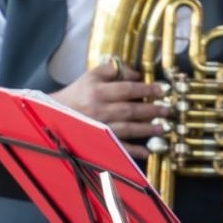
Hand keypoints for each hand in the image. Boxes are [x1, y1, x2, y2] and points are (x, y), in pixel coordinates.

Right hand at [50, 59, 170, 159]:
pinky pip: (117, 147)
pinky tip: (146, 152)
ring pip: (127, 129)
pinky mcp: (98, 141)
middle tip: (167, 110)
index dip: (146, 88)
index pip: (127, 89)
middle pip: (130, 110)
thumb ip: (113, 70)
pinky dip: (132, 151)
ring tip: (162, 128)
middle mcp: (99, 110)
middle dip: (151, 110)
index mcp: (98, 91)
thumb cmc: (77, 93)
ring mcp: (99, 128)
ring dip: (146, 129)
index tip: (162, 90)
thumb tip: (136, 74)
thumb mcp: (91, 75)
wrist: (55, 114)